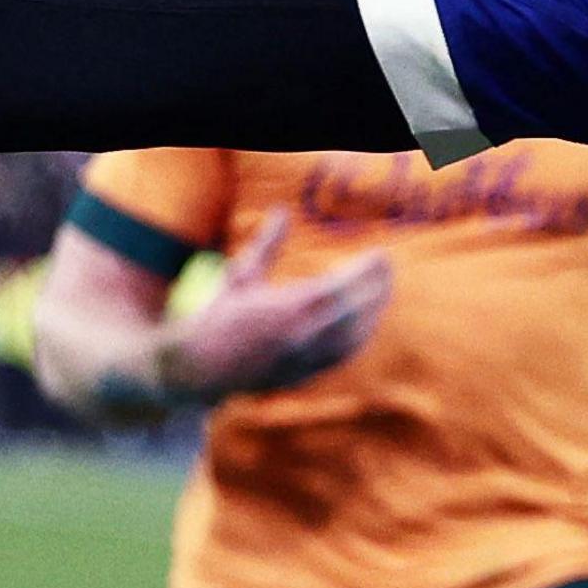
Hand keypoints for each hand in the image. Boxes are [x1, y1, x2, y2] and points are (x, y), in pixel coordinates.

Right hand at [158, 219, 391, 401]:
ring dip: (373, 313)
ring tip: (383, 291)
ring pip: (353, 338)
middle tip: (388, 268)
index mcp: (284, 309)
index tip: (380, 255)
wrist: (198, 369)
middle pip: (354, 313)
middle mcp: (299, 337)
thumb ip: (266, 244)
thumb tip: (281, 212)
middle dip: (377, 289)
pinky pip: (341, 356)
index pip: (339, 288)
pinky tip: (365, 322)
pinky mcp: (303, 375)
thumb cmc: (215, 316)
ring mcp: (303, 360)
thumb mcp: (239, 275)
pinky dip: (359, 337)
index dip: (364, 272)